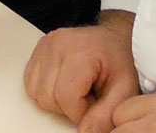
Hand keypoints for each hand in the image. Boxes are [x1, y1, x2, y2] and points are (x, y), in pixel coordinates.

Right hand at [24, 12, 139, 132]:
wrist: (113, 40)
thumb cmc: (119, 61)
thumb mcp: (124, 89)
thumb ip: (106, 114)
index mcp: (80, 50)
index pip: (65, 96)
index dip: (80, 111)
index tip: (94, 103)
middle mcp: (57, 44)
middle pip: (47, 97)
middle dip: (68, 106)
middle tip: (87, 96)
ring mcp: (44, 46)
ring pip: (36, 93)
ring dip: (55, 100)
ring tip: (76, 90)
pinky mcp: (37, 51)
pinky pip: (30, 84)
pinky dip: (46, 91)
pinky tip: (63, 84)